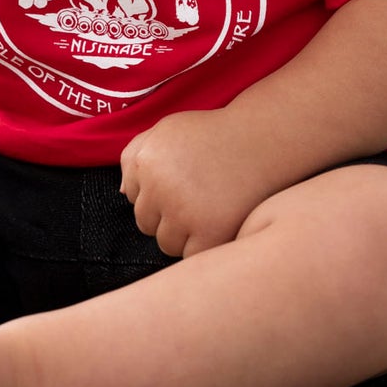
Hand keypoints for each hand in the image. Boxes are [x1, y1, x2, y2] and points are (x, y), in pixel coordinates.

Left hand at [119, 110, 263, 258]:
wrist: (262, 140)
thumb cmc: (213, 136)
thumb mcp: (168, 130)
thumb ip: (136, 153)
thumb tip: (123, 193)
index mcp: (146, 162)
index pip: (133, 198)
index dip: (158, 193)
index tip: (182, 182)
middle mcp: (160, 187)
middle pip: (146, 223)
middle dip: (167, 215)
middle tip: (198, 197)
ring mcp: (184, 212)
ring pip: (166, 243)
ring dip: (183, 234)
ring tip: (209, 210)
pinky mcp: (209, 232)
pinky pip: (190, 255)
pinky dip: (202, 246)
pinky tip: (218, 224)